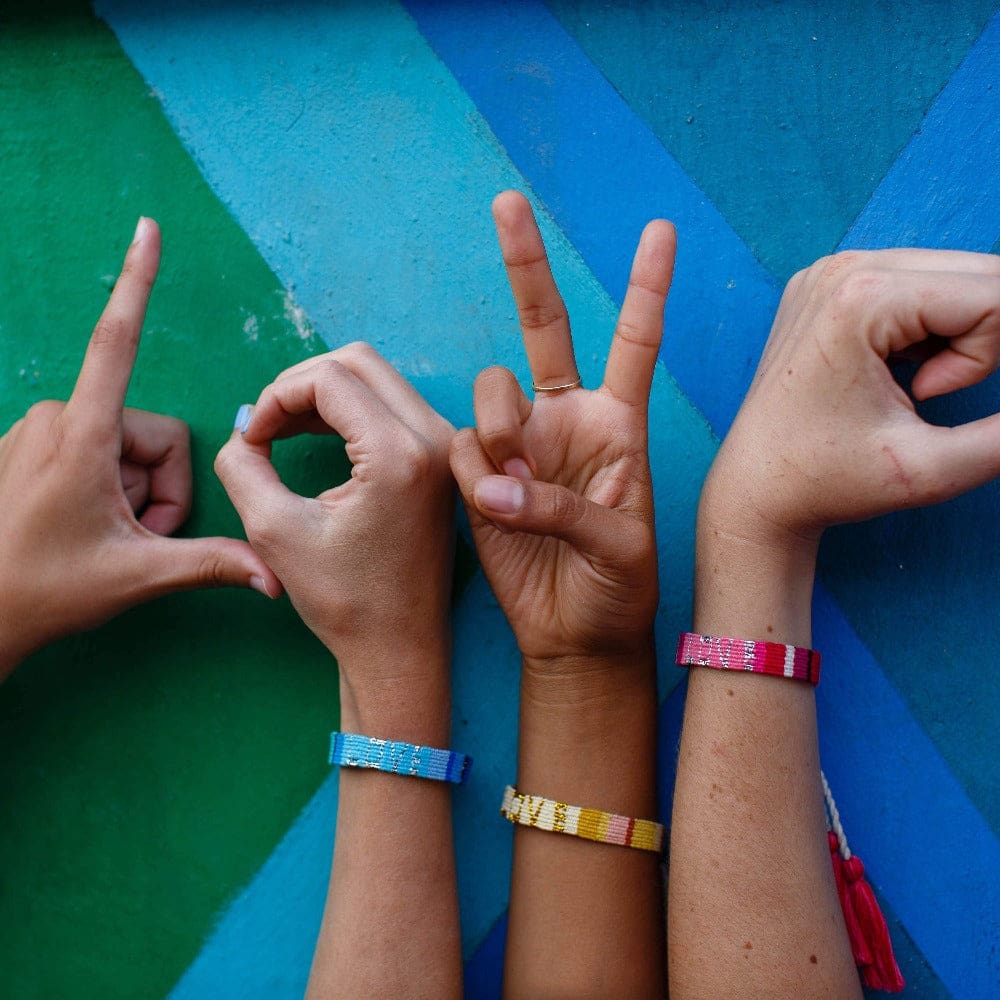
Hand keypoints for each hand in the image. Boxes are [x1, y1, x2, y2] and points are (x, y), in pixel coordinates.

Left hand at [0, 218, 281, 678]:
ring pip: (126, 443)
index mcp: (81, 437)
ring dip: (136, 491)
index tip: (147, 229)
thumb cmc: (43, 590)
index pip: (119, 341)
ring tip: (110, 534)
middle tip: (140, 535)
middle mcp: (54, 419)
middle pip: (152, 432)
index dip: (138, 282)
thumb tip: (274, 577)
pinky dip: (110, 487)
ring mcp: (37, 431)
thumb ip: (212, 563)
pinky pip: (96, 449)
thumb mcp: (138, 576)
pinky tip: (88, 523)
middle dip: (161, 487)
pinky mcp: (29, 446)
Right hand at [214, 344, 455, 715]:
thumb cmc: (344, 601)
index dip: (275, 396)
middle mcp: (435, 439)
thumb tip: (244, 427)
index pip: (329, 378)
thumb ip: (242, 465)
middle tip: (265, 426)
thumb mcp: (274, 531)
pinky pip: (393, 403)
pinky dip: (349, 409)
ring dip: (324, 393)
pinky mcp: (443, 459)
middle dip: (300, 383)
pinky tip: (314, 436)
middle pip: (359, 361)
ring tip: (281, 431)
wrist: (400, 647)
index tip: (251, 438)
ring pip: (377, 377)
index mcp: (399, 455)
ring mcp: (446, 447)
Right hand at [449, 191, 676, 669]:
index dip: (646, 286)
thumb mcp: (617, 546)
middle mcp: (566, 419)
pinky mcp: (480, 472)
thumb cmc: (618, 588)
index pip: (635, 342)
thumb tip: (494, 484)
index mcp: (619, 424)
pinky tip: (493, 507)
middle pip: (544, 326)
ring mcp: (519, 442)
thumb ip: (561, 506)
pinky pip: (462, 447)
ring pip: (490, 392)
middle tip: (507, 203)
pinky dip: (473, 474)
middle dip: (525, 265)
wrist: (575, 632)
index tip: (660, 228)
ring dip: (497, 432)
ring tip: (514, 491)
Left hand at [703, 249, 999, 552]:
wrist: (754, 489)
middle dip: (980, 340)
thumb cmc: (828, 482)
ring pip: (956, 278)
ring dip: (958, 334)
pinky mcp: (830, 284)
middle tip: (925, 394)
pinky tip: (893, 369)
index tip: (930, 400)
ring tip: (908, 386)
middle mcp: (844, 266)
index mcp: (862, 297)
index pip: (994, 295)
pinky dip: (931, 327)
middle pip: (980, 275)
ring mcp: (832, 270)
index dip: (987, 358)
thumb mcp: (933, 469)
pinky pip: (920, 285)